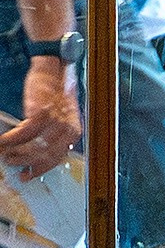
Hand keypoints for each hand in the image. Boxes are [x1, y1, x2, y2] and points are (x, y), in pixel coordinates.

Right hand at [0, 58, 81, 179]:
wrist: (53, 72)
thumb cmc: (54, 97)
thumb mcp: (62, 119)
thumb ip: (55, 138)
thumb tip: (38, 159)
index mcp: (74, 132)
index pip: (57, 159)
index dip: (39, 169)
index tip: (27, 175)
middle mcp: (67, 128)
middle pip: (44, 156)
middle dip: (24, 162)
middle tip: (10, 161)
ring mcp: (55, 119)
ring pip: (33, 147)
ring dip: (15, 152)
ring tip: (5, 152)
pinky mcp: (41, 111)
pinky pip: (23, 134)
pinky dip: (10, 140)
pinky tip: (3, 141)